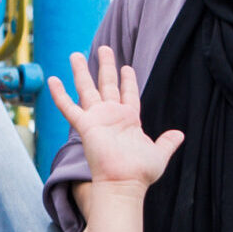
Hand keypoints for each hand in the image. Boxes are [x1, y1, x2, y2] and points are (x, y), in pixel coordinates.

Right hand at [49, 46, 183, 197]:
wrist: (124, 183)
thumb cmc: (141, 173)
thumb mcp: (160, 154)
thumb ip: (168, 142)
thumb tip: (180, 134)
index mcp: (129, 120)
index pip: (128, 94)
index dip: (128, 80)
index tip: (127, 67)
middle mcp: (112, 116)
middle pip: (107, 84)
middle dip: (106, 66)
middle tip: (104, 48)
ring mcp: (97, 119)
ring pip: (87, 89)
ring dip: (81, 72)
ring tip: (76, 54)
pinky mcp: (85, 125)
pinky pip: (68, 107)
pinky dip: (60, 94)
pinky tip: (52, 79)